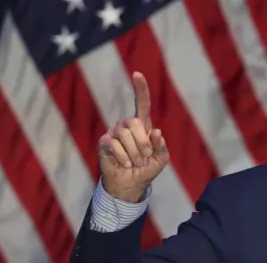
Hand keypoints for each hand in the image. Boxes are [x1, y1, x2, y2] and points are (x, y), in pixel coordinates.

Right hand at [98, 71, 168, 201]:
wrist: (131, 184)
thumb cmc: (146, 169)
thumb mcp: (160, 160)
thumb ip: (161, 147)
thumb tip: (156, 132)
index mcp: (142, 126)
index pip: (142, 104)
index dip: (140, 89)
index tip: (137, 74)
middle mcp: (127, 126)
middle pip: (134, 121)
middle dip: (142, 142)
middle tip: (146, 157)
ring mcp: (114, 133)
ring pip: (124, 134)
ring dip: (134, 152)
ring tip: (136, 163)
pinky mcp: (104, 142)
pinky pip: (113, 144)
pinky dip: (123, 156)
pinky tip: (126, 163)